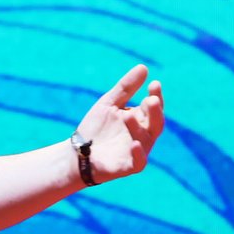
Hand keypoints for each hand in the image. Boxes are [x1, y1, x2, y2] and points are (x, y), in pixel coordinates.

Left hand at [74, 64, 164, 184]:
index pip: (153, 106)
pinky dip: (138, 153)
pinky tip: (135, 144)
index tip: (154, 84)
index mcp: (141, 119)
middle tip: (151, 99)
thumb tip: (143, 66)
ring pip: (145, 139)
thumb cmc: (97, 127)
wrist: (77, 152)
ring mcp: (138, 151)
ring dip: (138, 128)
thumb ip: (126, 88)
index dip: (156, 95)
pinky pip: (139, 161)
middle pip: (156, 123)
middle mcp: (144, 134)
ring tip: (128, 116)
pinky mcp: (129, 166)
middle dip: (155, 112)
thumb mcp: (109, 103)